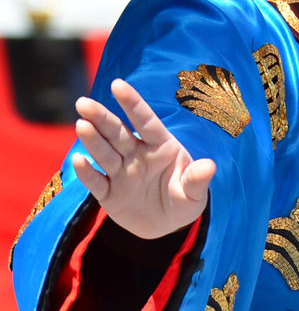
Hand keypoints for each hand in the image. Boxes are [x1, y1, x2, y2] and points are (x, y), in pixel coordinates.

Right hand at [72, 78, 215, 238]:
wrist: (167, 226)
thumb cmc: (184, 200)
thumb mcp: (194, 193)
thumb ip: (198, 179)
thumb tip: (209, 166)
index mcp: (160, 146)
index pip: (145, 121)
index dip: (132, 103)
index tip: (118, 85)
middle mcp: (137, 154)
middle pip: (117, 133)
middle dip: (101, 117)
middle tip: (83, 103)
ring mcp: (121, 173)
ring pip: (104, 153)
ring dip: (93, 140)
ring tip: (81, 124)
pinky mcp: (109, 194)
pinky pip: (97, 182)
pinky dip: (87, 173)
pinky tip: (78, 160)